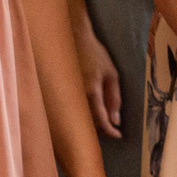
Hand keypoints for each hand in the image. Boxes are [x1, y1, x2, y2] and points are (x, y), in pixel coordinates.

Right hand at [75, 19, 122, 140]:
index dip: (109, 130)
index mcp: (91, 90)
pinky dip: (80, 116)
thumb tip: (116, 121)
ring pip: (78, 119)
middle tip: (112, 130)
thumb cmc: (96, 56)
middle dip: (100, 129)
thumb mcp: (112, 75)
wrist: (73, 41)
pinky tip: (87, 115)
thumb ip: (114, 98)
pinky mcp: (58, 94)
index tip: (118, 136)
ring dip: (90, 124)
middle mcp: (75, 96)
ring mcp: (65, 95)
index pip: (100, 118)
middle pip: (87, 122)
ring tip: (102, 122)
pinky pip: (70, 111)